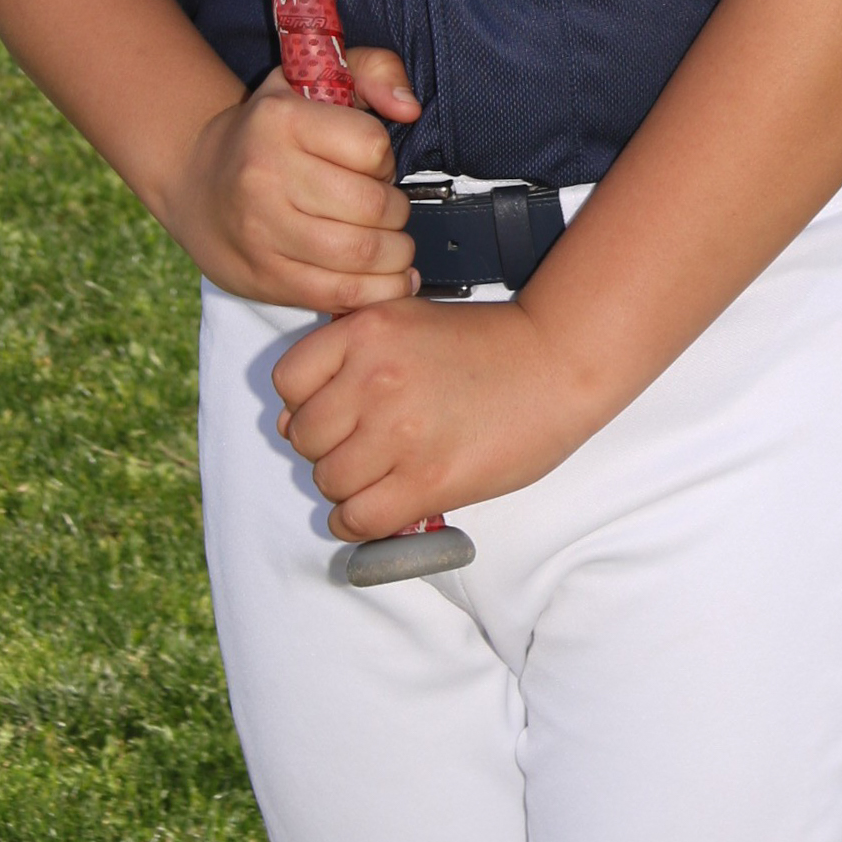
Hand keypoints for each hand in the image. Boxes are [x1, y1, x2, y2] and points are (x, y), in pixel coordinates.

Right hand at [170, 45, 421, 308]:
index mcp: (281, 120)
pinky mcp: (266, 277)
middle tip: (388, 208)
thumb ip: (375, 70)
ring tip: (392, 243)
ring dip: (395, 253)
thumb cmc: (269, 129)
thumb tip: (408, 108)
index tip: (373, 164)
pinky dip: (379, 290)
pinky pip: (340, 293)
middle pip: (372, 205)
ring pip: (361, 253)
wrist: (197, 179)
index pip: (371, 145)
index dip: (386, 158)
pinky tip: (388, 277)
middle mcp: (266, 175)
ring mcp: (262, 231)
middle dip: (398, 211)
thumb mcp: (313, 77)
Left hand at [272, 296, 593, 541]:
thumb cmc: (485, 343)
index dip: (303, 401)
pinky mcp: (427, 480)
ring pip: (327, 481)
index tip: (329, 411)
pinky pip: (359, 519)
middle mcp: (373, 379)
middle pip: (304, 437)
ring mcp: (398, 432)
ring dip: (345, 486)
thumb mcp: (407, 318)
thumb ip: (349, 355)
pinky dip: (357, 522)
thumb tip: (291, 418)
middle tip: (360, 447)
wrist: (554, 362)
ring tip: (375, 476)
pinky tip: (377, 508)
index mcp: (366, 331)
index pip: (287, 381)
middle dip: (325, 447)